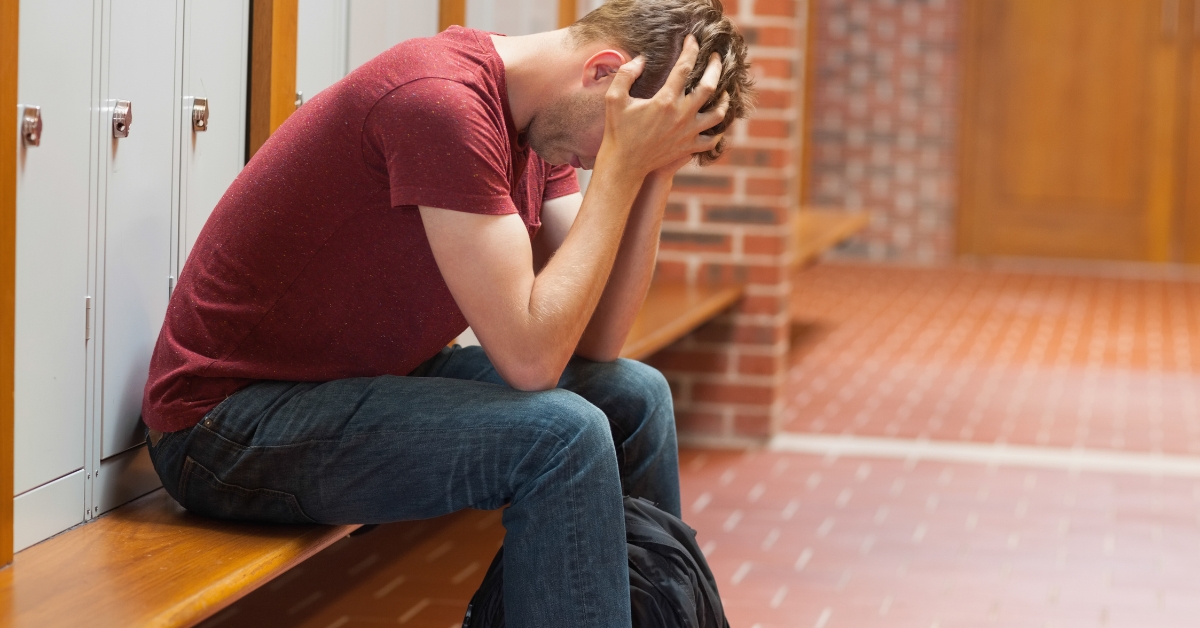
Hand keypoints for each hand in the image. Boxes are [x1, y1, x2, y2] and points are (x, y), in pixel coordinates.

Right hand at [596, 36, 729, 178]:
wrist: (624, 164)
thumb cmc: (618, 130)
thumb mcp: (614, 99)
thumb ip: (626, 74)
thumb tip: (642, 59)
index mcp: (665, 100)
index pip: (684, 67)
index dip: (690, 49)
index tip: (693, 40)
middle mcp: (682, 115)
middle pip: (709, 86)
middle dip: (715, 67)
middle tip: (715, 57)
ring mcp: (688, 133)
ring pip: (718, 113)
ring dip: (724, 100)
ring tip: (724, 91)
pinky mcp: (689, 147)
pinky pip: (712, 139)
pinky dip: (718, 131)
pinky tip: (716, 122)